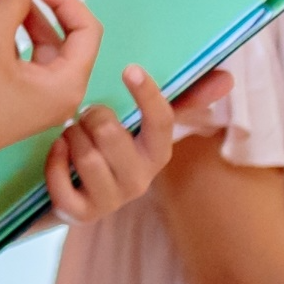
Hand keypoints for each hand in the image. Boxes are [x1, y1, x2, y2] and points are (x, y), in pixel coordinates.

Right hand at [0, 0, 100, 167]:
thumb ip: (10, 10)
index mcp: (67, 85)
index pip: (85, 29)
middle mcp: (61, 92)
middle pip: (64, 35)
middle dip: (39, 4)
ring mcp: (40, 96)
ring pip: (41, 45)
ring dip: (21, 16)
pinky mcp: (20, 97)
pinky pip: (24, 57)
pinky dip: (10, 34)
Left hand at [47, 62, 187, 222]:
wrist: (72, 196)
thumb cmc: (110, 150)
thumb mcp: (140, 124)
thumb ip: (181, 100)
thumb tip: (228, 78)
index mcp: (158, 153)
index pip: (163, 122)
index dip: (148, 96)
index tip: (130, 69)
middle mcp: (141, 180)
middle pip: (110, 132)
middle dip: (89, 116)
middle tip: (84, 118)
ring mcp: (112, 200)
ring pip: (84, 153)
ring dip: (70, 137)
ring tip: (71, 136)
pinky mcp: (81, 215)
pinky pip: (62, 181)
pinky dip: (54, 161)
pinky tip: (57, 152)